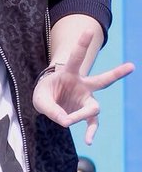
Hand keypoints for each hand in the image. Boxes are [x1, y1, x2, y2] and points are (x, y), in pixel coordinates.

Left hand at [32, 29, 133, 144]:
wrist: (49, 99)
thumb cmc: (45, 93)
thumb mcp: (40, 98)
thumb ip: (50, 108)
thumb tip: (66, 122)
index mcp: (68, 73)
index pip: (75, 58)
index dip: (82, 44)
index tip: (87, 30)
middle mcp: (82, 85)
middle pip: (102, 80)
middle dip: (117, 73)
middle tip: (132, 66)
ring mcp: (86, 99)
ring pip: (95, 107)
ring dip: (82, 115)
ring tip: (67, 120)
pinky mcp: (85, 112)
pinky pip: (92, 124)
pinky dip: (90, 132)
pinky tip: (88, 141)